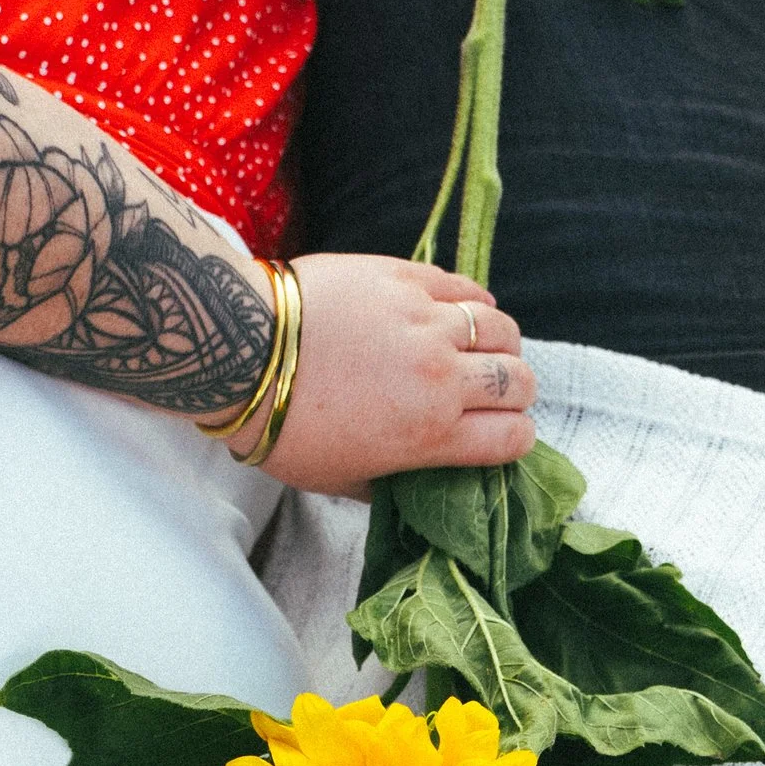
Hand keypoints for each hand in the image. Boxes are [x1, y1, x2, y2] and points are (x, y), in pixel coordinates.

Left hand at [261, 258, 535, 496]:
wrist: (246, 354)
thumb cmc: (285, 426)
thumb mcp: (341, 480)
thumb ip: (390, 484)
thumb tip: (416, 485)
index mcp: (430, 435)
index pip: (513, 437)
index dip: (515, 438)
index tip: (502, 435)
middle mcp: (441, 379)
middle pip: (518, 382)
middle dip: (515, 392)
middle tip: (494, 393)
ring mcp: (427, 324)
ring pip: (501, 328)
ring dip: (500, 344)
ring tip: (483, 349)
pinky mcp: (407, 281)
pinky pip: (465, 287)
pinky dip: (474, 302)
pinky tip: (463, 312)